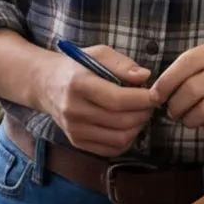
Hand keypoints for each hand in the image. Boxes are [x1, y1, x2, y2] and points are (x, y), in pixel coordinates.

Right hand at [35, 44, 157, 154]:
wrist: (46, 84)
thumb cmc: (77, 66)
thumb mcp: (98, 54)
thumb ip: (122, 64)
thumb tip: (145, 77)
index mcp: (78, 84)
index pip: (117, 99)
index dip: (143, 99)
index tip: (157, 94)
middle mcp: (74, 110)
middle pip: (121, 121)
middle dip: (144, 112)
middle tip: (150, 103)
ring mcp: (74, 130)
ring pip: (119, 138)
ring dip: (138, 127)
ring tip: (139, 113)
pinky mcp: (77, 142)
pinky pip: (112, 149)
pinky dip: (127, 139)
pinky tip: (127, 125)